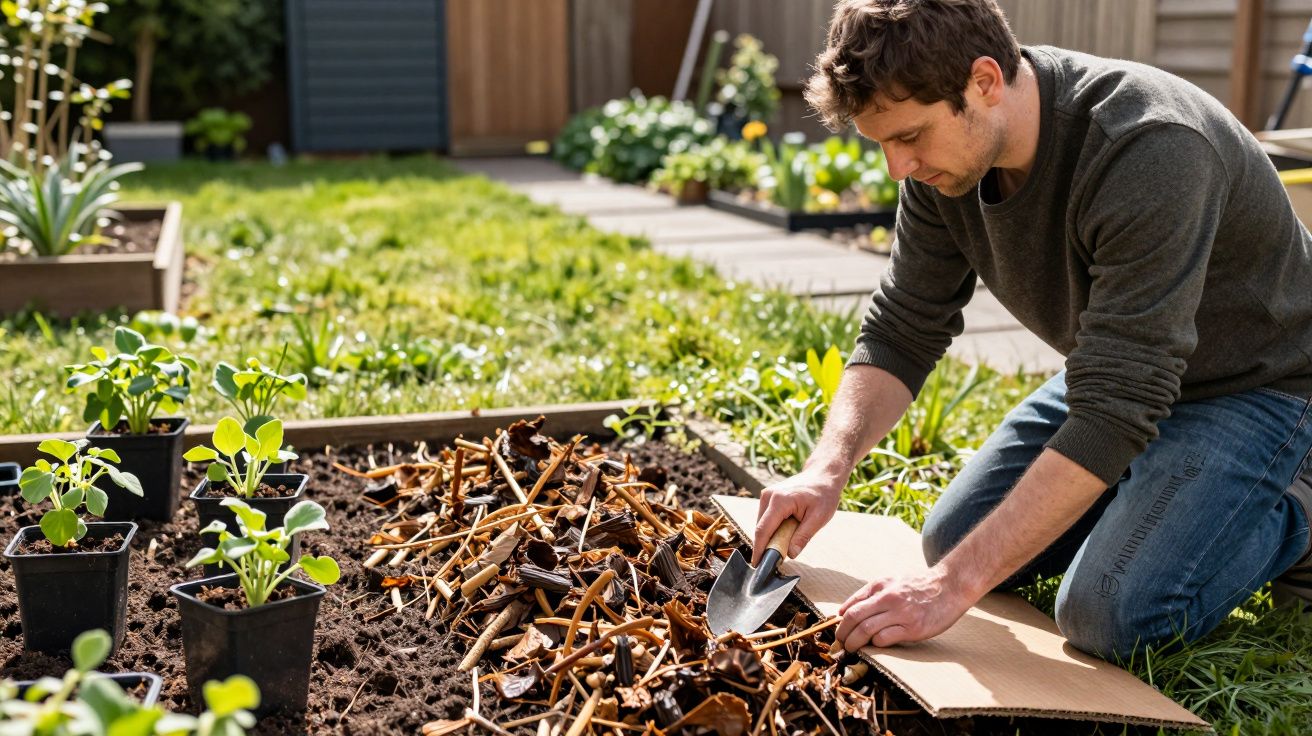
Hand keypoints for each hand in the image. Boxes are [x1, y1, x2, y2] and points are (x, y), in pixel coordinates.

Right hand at [752, 468, 842, 564]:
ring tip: (787, 541)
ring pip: (762, 524)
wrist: (823, 475)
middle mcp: (768, 496)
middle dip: (767, 545)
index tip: (757, 564)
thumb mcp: (818, 518)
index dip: (759, 549)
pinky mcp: (768, 496)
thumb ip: (803, 537)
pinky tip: (786, 530)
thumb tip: (791, 554)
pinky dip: (773, 528)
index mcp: (779, 501)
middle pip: (760, 528)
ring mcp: (767, 494)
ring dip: (771, 536)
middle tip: (778, 559)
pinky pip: (766, 518)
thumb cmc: (823, 494)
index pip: (763, 530)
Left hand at [834, 565, 974, 650]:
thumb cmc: (919, 585)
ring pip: (866, 629)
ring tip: (852, 648)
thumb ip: (869, 593)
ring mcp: (901, 613)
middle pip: (854, 618)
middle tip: (840, 644)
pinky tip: (876, 644)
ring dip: (855, 642)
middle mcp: (888, 598)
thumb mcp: (892, 580)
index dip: (839, 622)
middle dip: (842, 634)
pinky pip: (885, 638)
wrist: (951, 586)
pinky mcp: (913, 628)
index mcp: (880, 585)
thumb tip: (843, 611)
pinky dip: (876, 643)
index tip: (836, 632)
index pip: (851, 605)